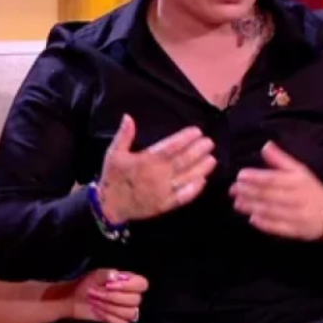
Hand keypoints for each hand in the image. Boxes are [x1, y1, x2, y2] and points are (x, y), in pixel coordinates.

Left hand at [70, 269, 148, 322]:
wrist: (74, 299)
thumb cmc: (86, 284)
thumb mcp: (94, 275)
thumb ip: (107, 274)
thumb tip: (116, 276)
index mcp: (128, 281)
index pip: (143, 284)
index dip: (128, 286)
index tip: (109, 285)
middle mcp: (131, 295)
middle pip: (136, 300)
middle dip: (112, 297)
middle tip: (96, 293)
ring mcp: (126, 309)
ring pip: (130, 313)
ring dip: (110, 308)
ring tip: (96, 302)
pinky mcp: (119, 321)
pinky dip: (109, 318)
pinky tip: (98, 311)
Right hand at [97, 114, 216, 222]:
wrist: (110, 206)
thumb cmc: (113, 177)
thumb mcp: (113, 153)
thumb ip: (124, 135)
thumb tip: (128, 116)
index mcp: (146, 161)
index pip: (170, 147)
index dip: (185, 138)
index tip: (197, 131)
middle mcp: (157, 175)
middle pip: (182, 161)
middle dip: (198, 151)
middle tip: (210, 142)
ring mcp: (162, 191)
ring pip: (186, 178)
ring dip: (200, 168)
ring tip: (213, 159)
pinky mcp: (164, 205)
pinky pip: (182, 197)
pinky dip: (193, 190)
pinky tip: (203, 181)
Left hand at [229, 141, 322, 239]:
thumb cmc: (311, 189)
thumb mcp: (299, 170)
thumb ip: (280, 159)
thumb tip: (265, 145)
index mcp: (297, 181)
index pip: (273, 179)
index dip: (256, 177)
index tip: (240, 176)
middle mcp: (297, 198)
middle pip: (269, 195)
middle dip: (249, 192)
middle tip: (233, 190)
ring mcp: (297, 215)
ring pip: (272, 211)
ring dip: (252, 207)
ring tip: (237, 203)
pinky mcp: (297, 231)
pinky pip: (279, 228)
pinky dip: (265, 224)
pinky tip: (252, 219)